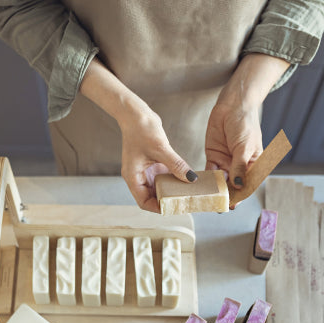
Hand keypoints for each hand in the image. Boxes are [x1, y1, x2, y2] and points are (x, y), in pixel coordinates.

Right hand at [79, 58, 196, 212]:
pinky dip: (174, 180)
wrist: (136, 113)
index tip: (173, 207)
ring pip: (159, 188)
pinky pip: (164, 177)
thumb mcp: (160, 148)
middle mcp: (138, 176)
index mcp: (133, 177)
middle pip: (152, 197)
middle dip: (167, 201)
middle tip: (184, 203)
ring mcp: (146, 171)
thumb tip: (191, 179)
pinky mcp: (153, 164)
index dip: (157, 208)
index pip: (143, 202)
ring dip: (172, 191)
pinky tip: (186, 180)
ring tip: (187, 194)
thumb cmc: (141, 129)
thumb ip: (176, 165)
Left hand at [205, 54, 290, 208]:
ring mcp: (226, 162)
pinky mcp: (213, 157)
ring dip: (213, 189)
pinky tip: (199, 186)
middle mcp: (239, 167)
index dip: (240, 196)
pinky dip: (204, 179)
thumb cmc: (245, 124)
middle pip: (232, 186)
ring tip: (206, 199)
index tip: (232, 205)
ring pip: (219, 181)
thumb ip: (239, 166)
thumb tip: (239, 185)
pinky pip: (209, 172)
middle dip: (225, 195)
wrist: (232, 106)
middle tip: (216, 206)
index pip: (248, 185)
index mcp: (253, 166)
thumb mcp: (244, 146)